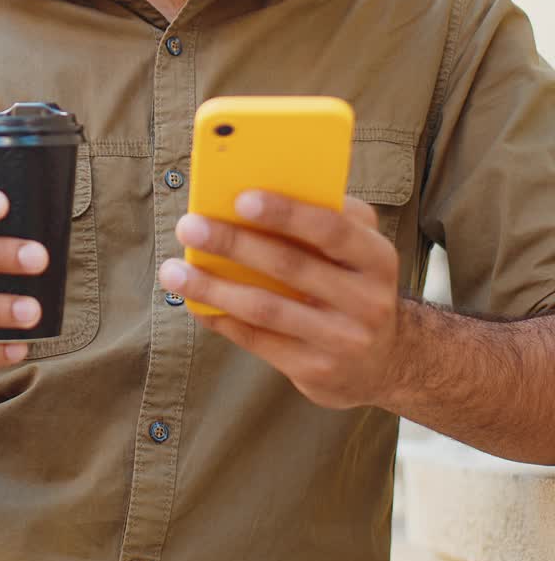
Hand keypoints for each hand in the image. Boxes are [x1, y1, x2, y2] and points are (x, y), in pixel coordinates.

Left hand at [159, 192, 400, 408]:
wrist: (387, 362)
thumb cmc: (356, 283)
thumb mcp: (360, 247)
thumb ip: (325, 215)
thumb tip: (254, 189)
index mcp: (377, 258)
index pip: (332, 229)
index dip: (287, 213)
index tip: (239, 198)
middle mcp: (366, 301)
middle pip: (290, 266)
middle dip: (233, 243)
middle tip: (189, 226)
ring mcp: (342, 340)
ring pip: (266, 308)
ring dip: (213, 287)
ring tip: (173, 271)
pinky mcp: (317, 371)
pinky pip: (258, 341)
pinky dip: (222, 318)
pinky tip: (195, 301)